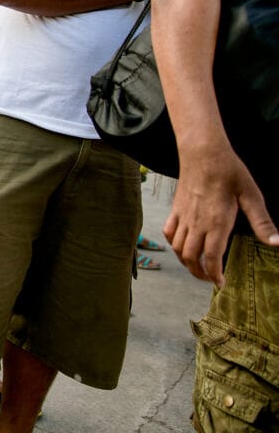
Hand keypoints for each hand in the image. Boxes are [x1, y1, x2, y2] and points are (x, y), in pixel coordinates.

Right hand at [163, 150, 278, 285]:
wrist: (203, 152)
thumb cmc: (229, 171)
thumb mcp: (251, 195)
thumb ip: (262, 222)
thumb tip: (276, 243)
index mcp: (216, 222)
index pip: (211, 257)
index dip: (215, 275)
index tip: (221, 283)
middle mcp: (196, 223)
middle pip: (190, 257)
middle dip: (199, 273)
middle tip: (210, 279)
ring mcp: (183, 216)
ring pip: (178, 247)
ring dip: (186, 261)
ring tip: (197, 267)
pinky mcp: (176, 209)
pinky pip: (169, 232)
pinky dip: (173, 244)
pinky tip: (182, 246)